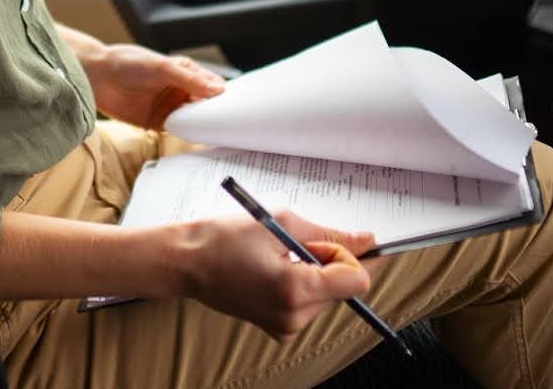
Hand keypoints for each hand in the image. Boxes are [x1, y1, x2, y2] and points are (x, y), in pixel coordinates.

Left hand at [87, 43, 225, 129]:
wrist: (97, 78)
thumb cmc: (126, 63)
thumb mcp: (161, 67)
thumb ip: (188, 78)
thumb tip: (217, 89)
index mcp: (184, 71)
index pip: (211, 85)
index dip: (223, 95)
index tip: (237, 107)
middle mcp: (179, 89)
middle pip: (205, 104)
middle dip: (216, 113)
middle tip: (232, 125)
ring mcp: (169, 106)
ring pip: (193, 118)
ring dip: (203, 125)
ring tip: (220, 135)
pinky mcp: (157, 122)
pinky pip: (177, 130)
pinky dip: (187, 134)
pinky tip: (197, 139)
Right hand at [181, 210, 377, 339]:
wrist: (186, 262)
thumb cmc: (224, 239)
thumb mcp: (281, 223)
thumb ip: (329, 234)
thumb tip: (365, 240)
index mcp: (296, 290)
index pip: (357, 280)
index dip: (352, 254)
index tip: (342, 239)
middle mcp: (294, 317)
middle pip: (343, 287)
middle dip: (331, 260)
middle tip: (295, 242)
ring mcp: (286, 327)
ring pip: (328, 294)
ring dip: (316, 271)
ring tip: (279, 255)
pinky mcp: (279, 328)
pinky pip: (309, 304)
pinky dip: (303, 284)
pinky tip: (275, 270)